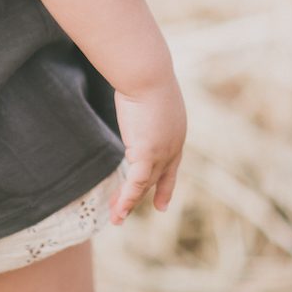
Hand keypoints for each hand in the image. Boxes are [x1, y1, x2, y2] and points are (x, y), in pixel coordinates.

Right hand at [109, 77, 186, 223]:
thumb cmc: (144, 71)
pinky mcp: (147, 154)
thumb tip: (130, 87)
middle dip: (145, 195)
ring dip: (129, 203)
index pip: (172, 162)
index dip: (166, 183)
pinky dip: (126, 199)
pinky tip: (118, 212)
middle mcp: (173, 144)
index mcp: (176, 130)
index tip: (162, 203)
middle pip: (157, 176)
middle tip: (134, 210)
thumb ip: (141, 98)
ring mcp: (162, 152)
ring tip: (116, 219)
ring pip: (144, 184)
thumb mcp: (147, 89)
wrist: (147, 73)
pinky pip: (136, 183)